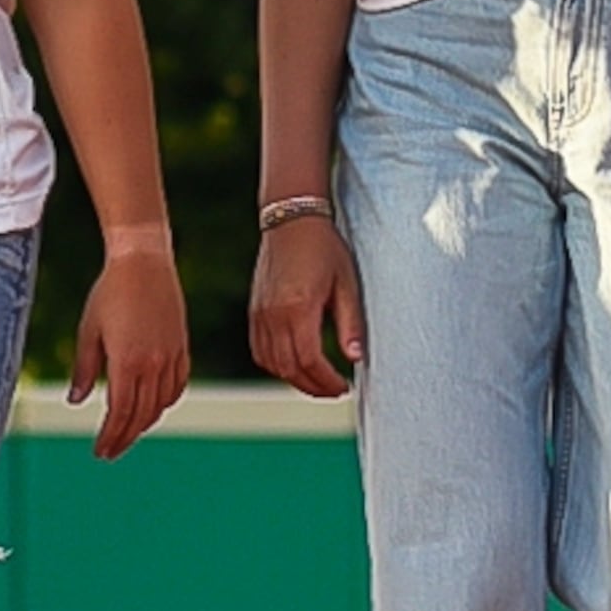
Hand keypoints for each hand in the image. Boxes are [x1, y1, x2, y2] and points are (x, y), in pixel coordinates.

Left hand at [69, 243, 190, 459]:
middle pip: (142, 415)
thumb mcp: (88, 331)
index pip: (120, 414)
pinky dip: (166, 402)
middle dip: (125, 437)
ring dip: (145, 422)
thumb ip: (84, 369)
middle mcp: (154, 364)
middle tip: (109, 451)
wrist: (143, 260)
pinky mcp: (182, 345)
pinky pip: (177, 385)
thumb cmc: (110, 293)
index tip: (99, 451)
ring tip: (128, 431)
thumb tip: (77, 401)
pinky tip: (154, 406)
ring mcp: (172, 355)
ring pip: (162, 404)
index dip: (110, 436)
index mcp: (128, 363)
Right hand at [247, 215, 362, 398]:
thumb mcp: (346, 284)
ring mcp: (259, 314)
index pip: (310, 360)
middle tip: (335, 391)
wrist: (291, 220)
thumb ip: (351, 323)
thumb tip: (356, 358)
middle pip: (290, 368)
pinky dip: (277, 366)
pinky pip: (260, 351)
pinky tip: (295, 366)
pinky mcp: (254, 312)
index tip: (344, 387)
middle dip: (314, 386)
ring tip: (319, 382)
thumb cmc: (324, 248)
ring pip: (273, 364)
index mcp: (299, 308)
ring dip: (295, 380)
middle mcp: (274, 315)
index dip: (328, 381)